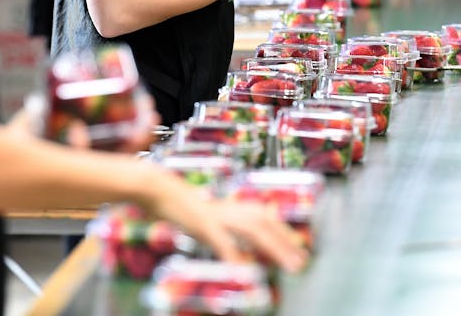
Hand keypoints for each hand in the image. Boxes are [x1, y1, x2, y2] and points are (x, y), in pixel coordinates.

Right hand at [144, 173, 307, 272]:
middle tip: (302, 262)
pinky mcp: (202, 224)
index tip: (300, 248)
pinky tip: (245, 271)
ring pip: (252, 230)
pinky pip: (223, 242)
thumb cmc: (181, 205)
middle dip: (286, 242)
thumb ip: (226, 227)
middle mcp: (229, 209)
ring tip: (288, 266)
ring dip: (273, 248)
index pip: (266, 217)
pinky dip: (235, 256)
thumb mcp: (208, 217)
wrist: (158, 189)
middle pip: (265, 223)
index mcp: (232, 208)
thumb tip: (241, 240)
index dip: (284, 232)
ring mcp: (217, 216)